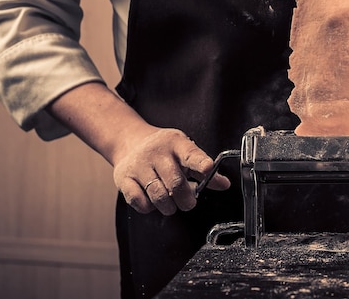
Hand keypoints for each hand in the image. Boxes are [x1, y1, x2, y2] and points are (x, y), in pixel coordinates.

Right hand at [46, 82, 230, 215]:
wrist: (129, 141)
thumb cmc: (163, 150)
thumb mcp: (185, 152)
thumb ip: (203, 170)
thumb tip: (224, 184)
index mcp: (176, 143)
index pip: (191, 153)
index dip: (201, 162)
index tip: (209, 168)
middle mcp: (156, 153)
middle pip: (175, 181)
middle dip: (186, 199)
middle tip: (189, 202)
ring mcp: (139, 166)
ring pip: (157, 194)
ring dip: (169, 206)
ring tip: (172, 204)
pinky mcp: (124, 179)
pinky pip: (138, 201)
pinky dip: (149, 207)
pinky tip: (153, 201)